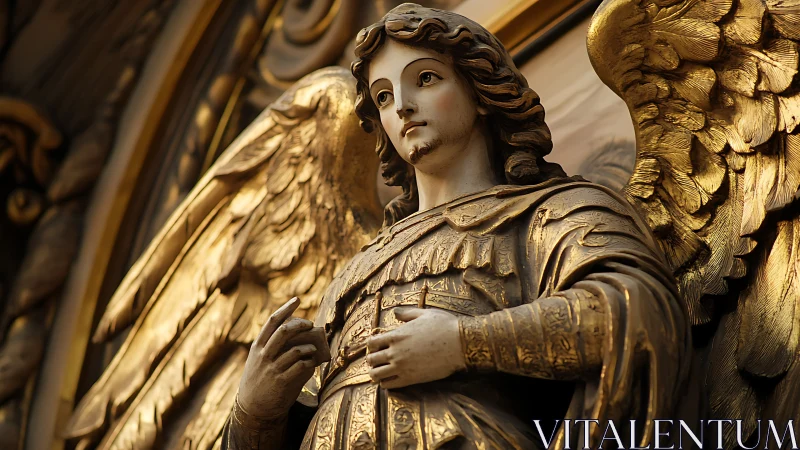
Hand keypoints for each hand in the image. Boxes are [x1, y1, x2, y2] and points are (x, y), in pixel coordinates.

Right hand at [237, 297, 319, 418]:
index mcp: (258, 346)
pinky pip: (300, 367)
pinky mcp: (281, 381)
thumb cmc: (261, 380)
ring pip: (295, 350)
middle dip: (301, 325)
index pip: (272, 321)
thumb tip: (301, 336)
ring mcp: (272, 368)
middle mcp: (263, 355)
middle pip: (284, 331)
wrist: (253, 408)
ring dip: (309, 347)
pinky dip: (309, 363)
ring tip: (313, 349)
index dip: (286, 308)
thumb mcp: (260, 360)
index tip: (297, 299)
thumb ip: (275, 348)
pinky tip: (311, 364)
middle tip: (310, 324)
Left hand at [366, 307, 465, 388]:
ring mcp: (402, 367)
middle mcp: (395, 352)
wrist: (461, 344)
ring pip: (376, 375)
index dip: (373, 344)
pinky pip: (388, 385)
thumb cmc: (444, 326)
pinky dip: (386, 383)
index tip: (380, 345)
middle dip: (372, 359)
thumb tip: (394, 312)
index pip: (371, 343)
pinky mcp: (411, 379)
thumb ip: (406, 313)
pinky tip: (392, 379)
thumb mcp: (424, 314)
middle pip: (370, 360)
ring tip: (383, 371)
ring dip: (376, 373)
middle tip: (380, 359)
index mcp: (397, 335)